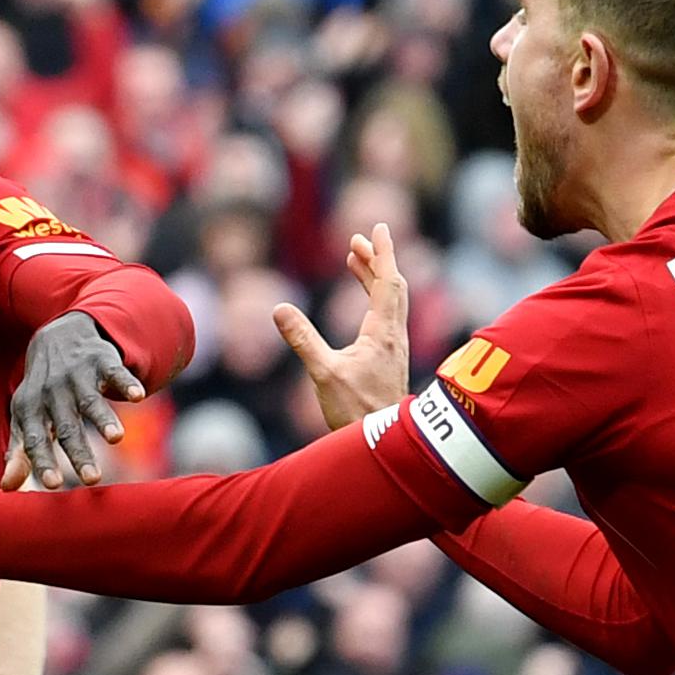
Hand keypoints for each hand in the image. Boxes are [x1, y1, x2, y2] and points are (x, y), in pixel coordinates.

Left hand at [7, 311, 145, 488]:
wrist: (58, 336)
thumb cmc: (43, 392)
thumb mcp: (26, 418)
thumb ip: (19, 453)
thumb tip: (7, 488)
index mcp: (31, 409)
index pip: (36, 440)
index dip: (43, 460)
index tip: (53, 484)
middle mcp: (52, 392)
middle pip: (67, 427)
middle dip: (79, 453)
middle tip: (92, 479)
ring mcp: (77, 375)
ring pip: (90, 401)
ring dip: (103, 419)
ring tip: (116, 439)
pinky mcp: (102, 361)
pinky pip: (115, 373)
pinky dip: (126, 384)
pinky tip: (138, 396)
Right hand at [273, 223, 410, 432]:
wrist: (383, 445)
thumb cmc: (355, 411)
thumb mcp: (323, 373)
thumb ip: (302, 339)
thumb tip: (278, 308)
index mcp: (382, 333)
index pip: (386, 282)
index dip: (382, 253)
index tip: (379, 228)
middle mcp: (394, 337)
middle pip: (392, 287)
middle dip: (375, 261)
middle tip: (356, 242)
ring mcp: (395, 350)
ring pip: (391, 303)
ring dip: (375, 279)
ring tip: (355, 263)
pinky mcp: (391, 361)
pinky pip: (387, 319)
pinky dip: (375, 301)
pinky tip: (364, 307)